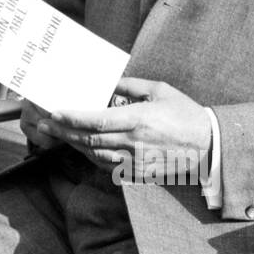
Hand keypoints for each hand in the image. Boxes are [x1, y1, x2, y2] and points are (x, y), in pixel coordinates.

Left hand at [26, 77, 211, 179]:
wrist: (209, 145)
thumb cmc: (184, 113)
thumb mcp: (159, 90)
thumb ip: (129, 85)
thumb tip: (106, 81)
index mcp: (138, 120)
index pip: (96, 120)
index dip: (72, 117)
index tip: (54, 112)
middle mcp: (133, 143)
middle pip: (89, 139)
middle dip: (64, 131)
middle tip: (45, 123)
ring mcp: (135, 161)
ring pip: (95, 155)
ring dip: (74, 144)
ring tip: (58, 133)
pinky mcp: (139, 173)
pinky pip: (108, 167)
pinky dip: (92, 157)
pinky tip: (82, 147)